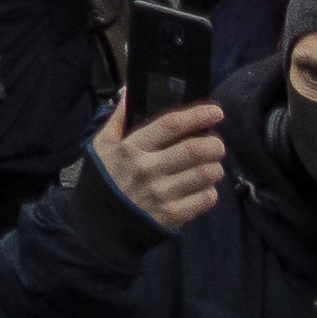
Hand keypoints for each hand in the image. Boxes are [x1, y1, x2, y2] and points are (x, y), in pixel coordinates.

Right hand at [93, 98, 227, 229]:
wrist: (99, 226)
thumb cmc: (104, 179)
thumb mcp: (102, 145)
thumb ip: (118, 117)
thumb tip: (130, 91)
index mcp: (131, 148)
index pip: (170, 125)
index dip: (197, 115)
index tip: (217, 112)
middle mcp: (148, 170)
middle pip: (194, 150)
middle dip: (214, 144)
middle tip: (216, 144)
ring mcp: (161, 195)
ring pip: (205, 174)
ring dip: (216, 167)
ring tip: (211, 165)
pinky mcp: (172, 216)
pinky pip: (205, 199)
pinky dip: (211, 191)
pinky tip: (203, 188)